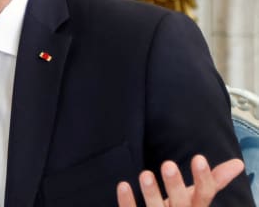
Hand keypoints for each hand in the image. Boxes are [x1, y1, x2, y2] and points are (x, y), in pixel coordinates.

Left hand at [115, 155, 244, 206]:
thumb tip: (237, 164)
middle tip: (168, 164)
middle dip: (175, 186)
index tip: (199, 158)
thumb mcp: (197, 197)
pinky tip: (123, 185)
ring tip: (145, 174)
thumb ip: (213, 181)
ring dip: (151, 193)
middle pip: (181, 205)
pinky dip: (128, 201)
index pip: (204, 195)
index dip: (203, 179)